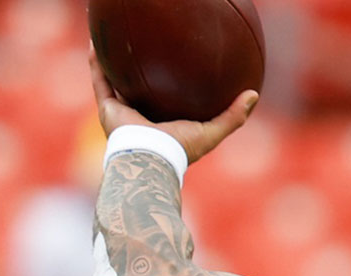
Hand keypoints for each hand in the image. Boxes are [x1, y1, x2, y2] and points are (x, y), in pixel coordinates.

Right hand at [90, 51, 256, 163]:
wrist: (152, 158)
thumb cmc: (182, 149)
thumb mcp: (213, 131)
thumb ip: (233, 116)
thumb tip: (254, 94)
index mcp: (165, 125)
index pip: (168, 102)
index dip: (171, 86)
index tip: (177, 68)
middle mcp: (143, 119)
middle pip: (141, 90)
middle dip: (141, 73)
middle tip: (147, 50)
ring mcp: (123, 114)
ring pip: (116, 83)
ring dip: (113, 64)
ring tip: (115, 42)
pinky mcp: (108, 109)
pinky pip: (100, 81)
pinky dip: (96, 63)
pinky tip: (96, 43)